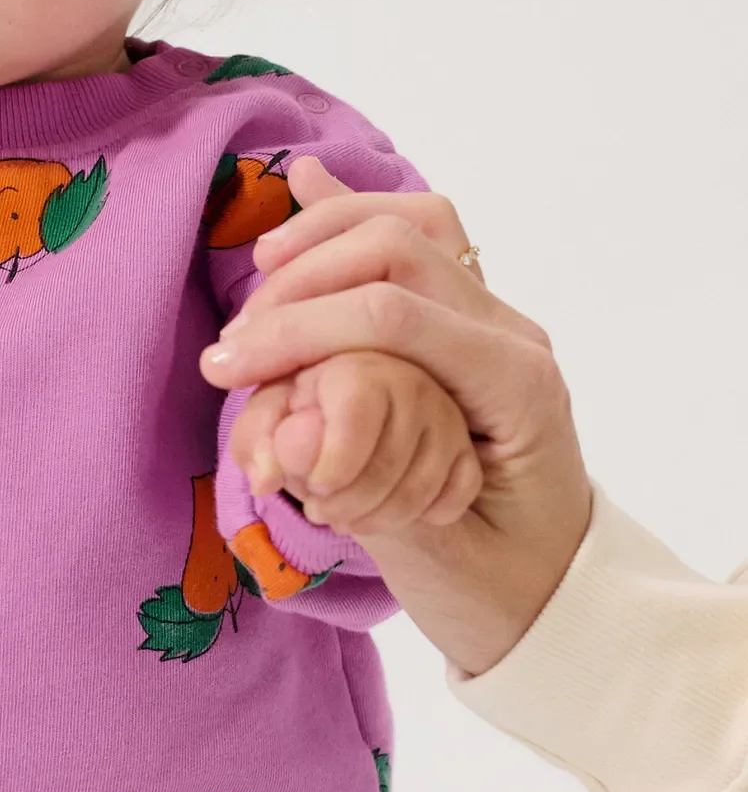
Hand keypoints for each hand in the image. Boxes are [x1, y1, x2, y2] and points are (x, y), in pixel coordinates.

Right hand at [199, 157, 591, 674]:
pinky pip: (419, 243)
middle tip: (234, 346)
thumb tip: (285, 436)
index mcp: (514, 388)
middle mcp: (511, 337)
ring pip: (413, 223)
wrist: (566, 602)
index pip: (390, 314)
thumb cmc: (504, 593)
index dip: (294, 329)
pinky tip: (306, 188)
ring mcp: (495, 323)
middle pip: (397, 248)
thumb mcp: (438, 561)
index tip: (224, 368)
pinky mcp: (469, 327)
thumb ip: (368, 492)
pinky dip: (356, 221)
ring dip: (326, 235)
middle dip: (299, 282)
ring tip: (261, 272)